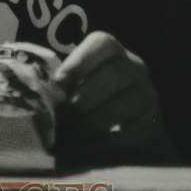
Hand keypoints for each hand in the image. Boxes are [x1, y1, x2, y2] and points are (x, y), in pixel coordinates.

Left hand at [53, 31, 176, 164]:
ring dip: (95, 120)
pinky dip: (107, 141)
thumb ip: (61, 79)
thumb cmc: (84, 90)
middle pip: (113, 75)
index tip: (59, 81)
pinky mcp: (151, 121)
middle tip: (66, 113)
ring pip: (124, 104)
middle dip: (85, 96)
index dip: (80, 61)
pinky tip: (89, 147)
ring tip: (74, 132)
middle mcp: (134, 66)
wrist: (118, 116)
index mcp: (111, 49)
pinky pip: (132, 131)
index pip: (102, 44)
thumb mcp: (74, 77)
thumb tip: (39, 90)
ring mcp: (146, 93)